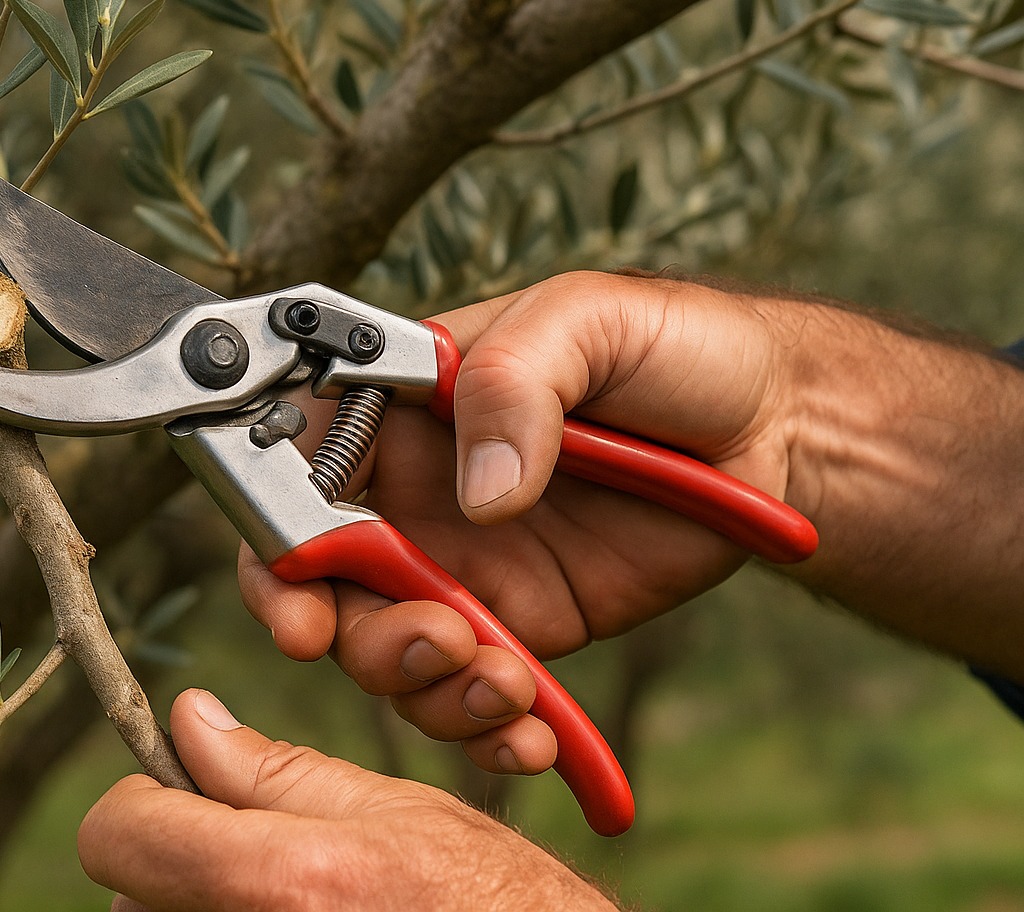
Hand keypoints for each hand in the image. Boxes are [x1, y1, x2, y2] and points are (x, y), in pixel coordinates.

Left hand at [79, 689, 615, 911]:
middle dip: (180, 864)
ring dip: (204, 907)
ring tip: (297, 898)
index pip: (117, 836)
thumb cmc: (487, 897)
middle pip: (133, 898)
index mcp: (283, 882)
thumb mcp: (393, 811)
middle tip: (260, 857)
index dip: (144, 803)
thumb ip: (273, 771)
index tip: (181, 796)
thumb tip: (188, 717)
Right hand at [245, 267, 1023, 751]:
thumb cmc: (674, 346)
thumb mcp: (591, 320)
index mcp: (401, 410)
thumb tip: (477, 496)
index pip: (293, 472)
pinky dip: (488, 731)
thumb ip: (513, 382)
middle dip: (355, 638)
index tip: (299, 600)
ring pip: (390, 655)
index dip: (274, 541)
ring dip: (429, 689)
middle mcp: (413, 495)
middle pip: (324, 587)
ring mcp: (462, 567)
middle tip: (436, 642)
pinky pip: (472, 695)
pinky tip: (535, 733)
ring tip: (509, 684)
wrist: (778, 429)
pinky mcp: (521, 626)